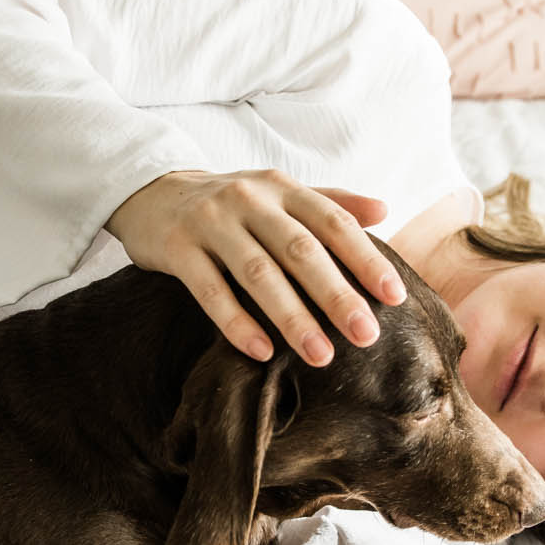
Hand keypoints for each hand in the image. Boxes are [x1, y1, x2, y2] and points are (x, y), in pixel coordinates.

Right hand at [105, 169, 407, 365]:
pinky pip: (209, 290)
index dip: (365, 258)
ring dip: (292, 317)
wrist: (150, 192)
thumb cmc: (229, 203)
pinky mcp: (176, 248)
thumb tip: (384, 209)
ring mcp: (211, 223)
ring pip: (258, 273)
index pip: (332, 222)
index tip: (394, 297)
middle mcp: (249, 200)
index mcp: (282, 188)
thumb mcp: (278, 193)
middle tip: (366, 336)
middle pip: (300, 250)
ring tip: (321, 356)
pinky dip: (236, 322)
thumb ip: (330, 202)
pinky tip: (262, 352)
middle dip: (336, 294)